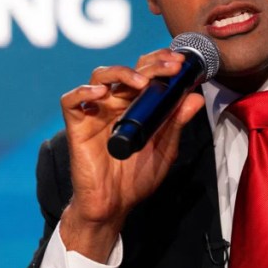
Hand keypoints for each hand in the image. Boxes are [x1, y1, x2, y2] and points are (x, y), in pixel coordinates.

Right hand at [58, 49, 205, 261]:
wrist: (114, 205)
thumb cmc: (136, 178)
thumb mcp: (165, 148)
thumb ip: (177, 122)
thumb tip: (196, 97)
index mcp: (135, 106)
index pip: (145, 72)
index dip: (160, 62)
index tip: (180, 63)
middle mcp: (114, 104)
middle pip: (127, 71)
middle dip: (151, 64)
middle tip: (171, 66)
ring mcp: (95, 112)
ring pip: (100, 77)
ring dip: (121, 72)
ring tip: (141, 82)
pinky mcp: (78, 126)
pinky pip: (71, 101)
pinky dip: (83, 92)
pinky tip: (101, 93)